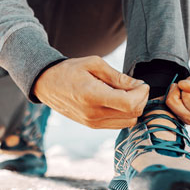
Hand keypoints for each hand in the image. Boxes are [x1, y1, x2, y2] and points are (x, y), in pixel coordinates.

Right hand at [33, 56, 149, 128]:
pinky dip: (125, 114)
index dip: (142, 94)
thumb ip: (118, 77)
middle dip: (141, 100)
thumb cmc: (70, 70)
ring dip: (134, 108)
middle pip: (132, 114)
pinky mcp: (92, 126)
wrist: (47, 84)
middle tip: (137, 86)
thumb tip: (138, 85)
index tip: (142, 84)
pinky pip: (119, 124)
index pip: (129, 104)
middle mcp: (93, 114)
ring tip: (128, 93)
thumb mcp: (94, 64)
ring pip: (128, 122)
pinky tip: (119, 100)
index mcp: (92, 96)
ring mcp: (92, 123)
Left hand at [166, 60, 189, 127]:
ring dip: (176, 105)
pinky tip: (182, 96)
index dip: (188, 100)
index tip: (182, 85)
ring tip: (178, 89)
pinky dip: (180, 109)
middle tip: (174, 86)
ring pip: (188, 120)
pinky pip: (188, 119)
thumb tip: (182, 86)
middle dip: (176, 103)